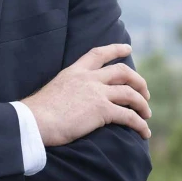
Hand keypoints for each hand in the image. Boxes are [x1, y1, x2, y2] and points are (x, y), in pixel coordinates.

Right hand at [21, 44, 151, 145]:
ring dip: (142, 104)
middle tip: (145, 92)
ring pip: (130, 94)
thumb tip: (71, 101)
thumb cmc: (38, 112)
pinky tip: (144, 132)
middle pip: (123, 72)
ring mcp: (96, 93)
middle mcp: (88, 79)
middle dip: (138, 81)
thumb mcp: (54, 90)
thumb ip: (67, 90)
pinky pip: (129, 116)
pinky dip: (139, 124)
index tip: (128, 48)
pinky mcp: (102, 110)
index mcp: (74, 72)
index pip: (98, 54)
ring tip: (146, 114)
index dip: (115, 49)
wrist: (34, 121)